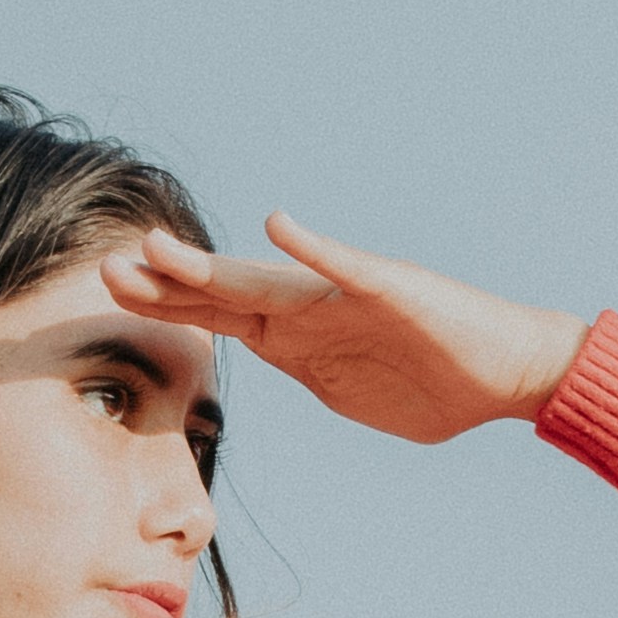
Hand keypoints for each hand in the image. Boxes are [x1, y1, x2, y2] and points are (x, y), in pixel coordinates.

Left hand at [107, 213, 581, 449]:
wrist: (509, 372)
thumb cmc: (438, 385)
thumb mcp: (351, 392)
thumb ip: (307, 375)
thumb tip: (269, 362)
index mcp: (302, 338)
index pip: (220, 316)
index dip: (168, 303)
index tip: (112, 292)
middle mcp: (315, 308)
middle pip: (227, 294)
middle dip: (166, 284)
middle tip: (107, 269)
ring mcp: (349, 296)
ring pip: (267, 280)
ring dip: (212, 268)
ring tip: (159, 249)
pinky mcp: (392, 290)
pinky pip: (346, 268)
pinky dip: (312, 249)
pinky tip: (278, 224)